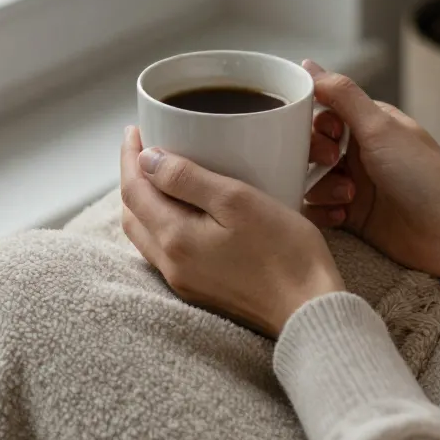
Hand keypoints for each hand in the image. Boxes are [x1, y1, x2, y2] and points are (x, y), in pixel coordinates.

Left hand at [120, 127, 345, 338]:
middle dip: (133, 177)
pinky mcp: (201, 289)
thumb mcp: (237, 201)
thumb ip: (187, 179)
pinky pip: (165, 250)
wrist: (310, 309)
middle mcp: (171, 264)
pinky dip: (162, 223)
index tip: (135, 130)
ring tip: (158, 175)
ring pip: (146, 234)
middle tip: (143, 148)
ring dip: (145, 202)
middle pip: (133, 214)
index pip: (133, 190)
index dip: (129, 157)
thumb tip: (147, 160)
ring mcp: (184, 281)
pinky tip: (182, 211)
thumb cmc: (284, 252)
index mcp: (174, 239)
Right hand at [303, 62, 439, 284]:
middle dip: (313, 158)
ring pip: (309, 181)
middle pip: (308, 148)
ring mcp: (355, 186)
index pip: (319, 114)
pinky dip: (323, 214)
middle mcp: (358, 153)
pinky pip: (317, 211)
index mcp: (367, 125)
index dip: (313, 125)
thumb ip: (342, 95)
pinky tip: (344, 217)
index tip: (328, 136)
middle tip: (335, 166)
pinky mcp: (352, 217)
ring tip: (348, 197)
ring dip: (321, 189)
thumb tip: (308, 65)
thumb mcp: (380, 128)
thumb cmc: (425, 175)